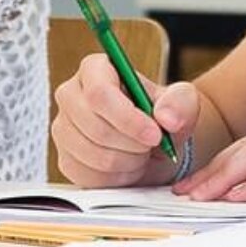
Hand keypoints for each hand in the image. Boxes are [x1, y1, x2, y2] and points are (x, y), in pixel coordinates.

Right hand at [51, 53, 196, 186]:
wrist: (154, 143)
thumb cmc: (162, 115)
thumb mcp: (182, 101)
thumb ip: (181, 102)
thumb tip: (166, 117)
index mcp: (94, 69)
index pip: (99, 94)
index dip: (128, 119)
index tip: (155, 135)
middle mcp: (70, 95)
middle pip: (95, 128)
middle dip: (133, 144)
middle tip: (153, 144)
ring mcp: (63, 129)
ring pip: (94, 155)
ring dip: (129, 161)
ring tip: (142, 152)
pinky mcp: (65, 159)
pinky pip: (89, 177)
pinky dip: (118, 178)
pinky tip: (129, 165)